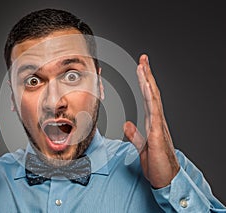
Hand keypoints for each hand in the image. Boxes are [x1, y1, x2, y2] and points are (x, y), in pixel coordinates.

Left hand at [124, 54, 179, 188]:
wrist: (166, 178)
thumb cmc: (156, 163)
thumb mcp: (141, 146)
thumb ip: (134, 134)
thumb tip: (127, 124)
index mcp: (153, 122)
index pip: (148, 98)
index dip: (144, 83)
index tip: (141, 69)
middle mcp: (157, 120)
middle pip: (151, 93)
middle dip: (147, 75)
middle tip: (143, 59)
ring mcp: (158, 126)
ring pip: (153, 99)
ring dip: (148, 82)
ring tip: (143, 66)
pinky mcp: (157, 134)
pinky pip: (154, 113)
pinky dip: (151, 99)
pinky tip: (147, 88)